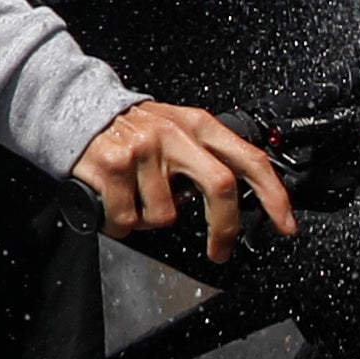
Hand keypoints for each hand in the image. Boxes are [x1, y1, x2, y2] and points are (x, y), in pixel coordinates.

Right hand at [71, 97, 296, 267]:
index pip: (250, 159)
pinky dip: (121, 223)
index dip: (273, 195)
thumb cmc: (131, 128)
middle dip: (224, 228)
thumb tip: (231, 203)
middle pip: (221, 187)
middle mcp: (175, 135)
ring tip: (136, 199)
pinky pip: (128, 220)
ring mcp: (144, 150)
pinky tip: (114, 203)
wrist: (75, 108)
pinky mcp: (113, 166)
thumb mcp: (176, 128)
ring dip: (150, 220)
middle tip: (220, 250)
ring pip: (166, 216)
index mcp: (198, 125)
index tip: (284, 224)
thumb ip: (204, 156)